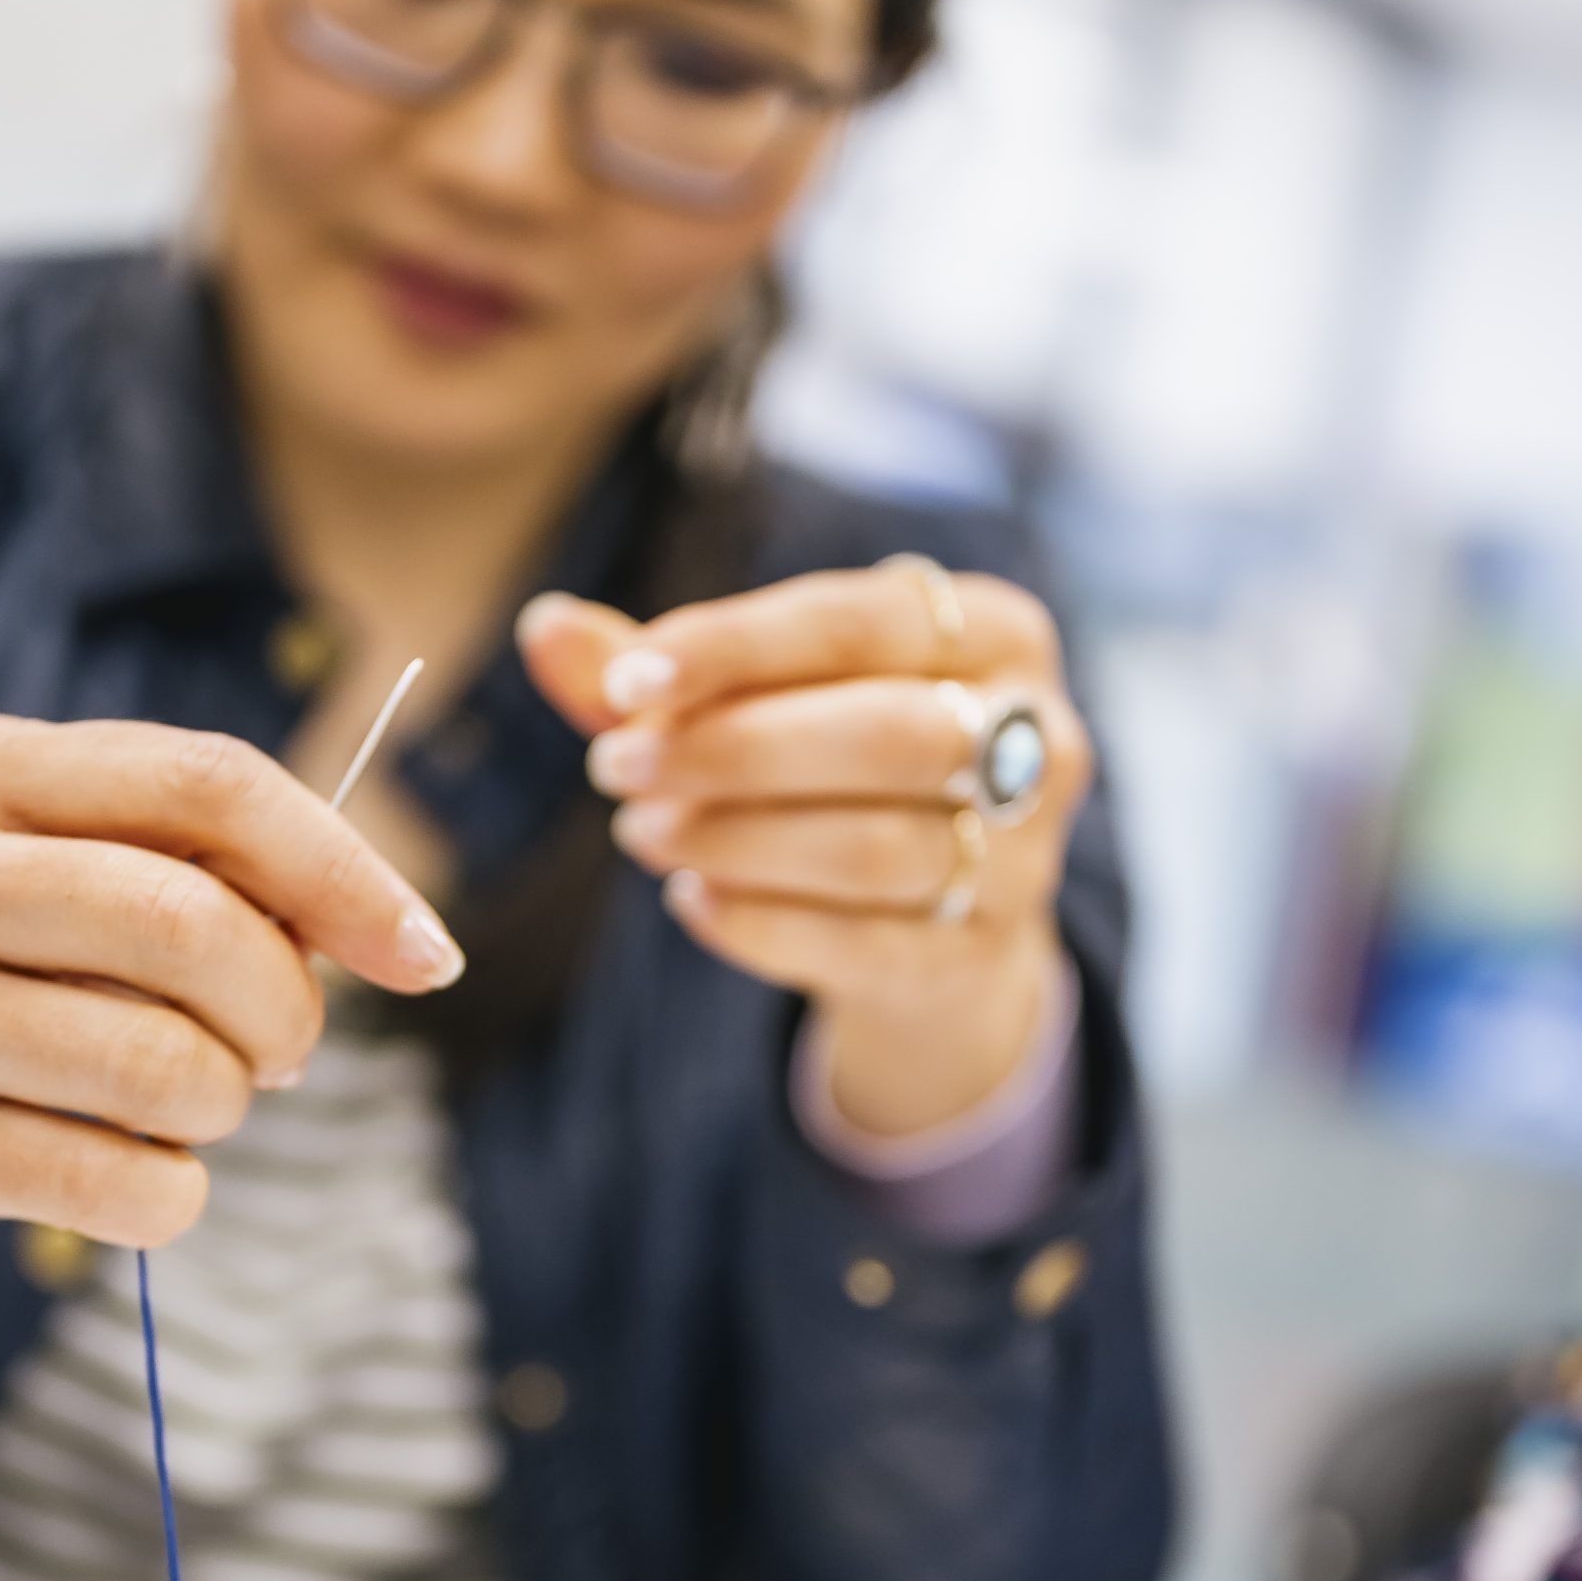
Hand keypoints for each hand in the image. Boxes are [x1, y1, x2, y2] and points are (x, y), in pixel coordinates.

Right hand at [0, 712, 462, 1247]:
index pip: (210, 789)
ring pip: (168, 1070)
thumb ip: (168, 858)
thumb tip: (365, 934)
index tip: (427, 955)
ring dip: (224, 1108)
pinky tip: (139, 1175)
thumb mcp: (4, 838)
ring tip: (189, 1104)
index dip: (346, 875)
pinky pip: (114, 1185)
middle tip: (282, 1051)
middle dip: (287, 1010)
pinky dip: (169, 1195)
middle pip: (198, 932)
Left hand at [518, 561, 1090, 1138]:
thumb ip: (662, 671)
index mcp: (995, 632)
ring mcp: (1025, 860)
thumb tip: (542, 626)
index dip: (739, 647)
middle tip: (617, 767)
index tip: (628, 680)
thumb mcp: (764, 702)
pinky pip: (867, 947)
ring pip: (877, 850)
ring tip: (643, 831)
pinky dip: (765, 925)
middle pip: (887, 735)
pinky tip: (690, 901)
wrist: (942, 930)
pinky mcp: (983, 959)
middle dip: (736, 750)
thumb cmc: (840, 773)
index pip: (860, 622)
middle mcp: (1039, 736)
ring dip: (740, 840)